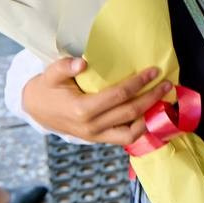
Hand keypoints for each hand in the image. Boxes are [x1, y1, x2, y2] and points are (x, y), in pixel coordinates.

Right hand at [23, 58, 170, 144]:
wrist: (36, 110)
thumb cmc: (47, 89)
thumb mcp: (50, 74)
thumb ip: (64, 67)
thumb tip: (82, 62)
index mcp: (81, 109)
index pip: (119, 95)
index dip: (139, 82)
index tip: (154, 71)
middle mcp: (91, 126)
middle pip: (130, 112)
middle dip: (152, 97)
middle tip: (167, 83)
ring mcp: (95, 136)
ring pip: (131, 131)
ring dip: (150, 116)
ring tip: (163, 101)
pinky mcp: (98, 140)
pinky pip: (124, 139)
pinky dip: (140, 129)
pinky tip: (150, 115)